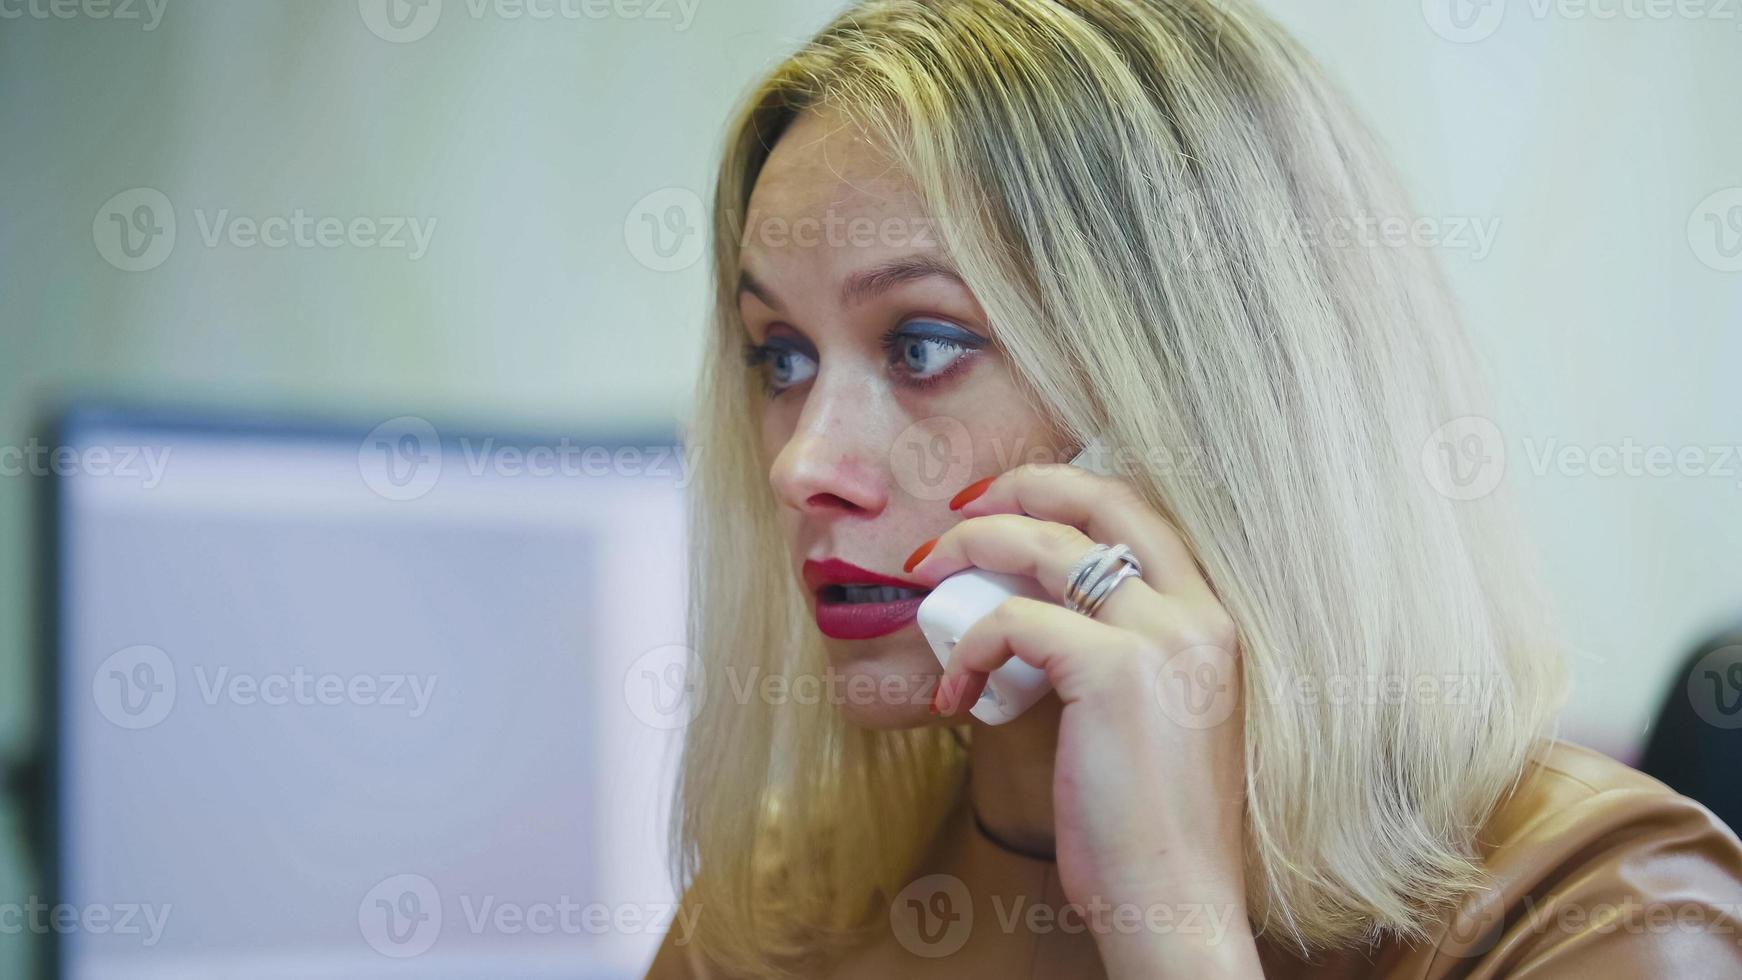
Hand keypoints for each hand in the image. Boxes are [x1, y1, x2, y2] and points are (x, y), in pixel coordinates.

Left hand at [904, 461, 1262, 976]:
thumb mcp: (1151, 718)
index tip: (1005, 507)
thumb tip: (1031, 617)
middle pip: (1101, 496)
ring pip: (1046, 544)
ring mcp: (1161, 636)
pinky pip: (1013, 620)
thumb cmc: (1149, 826)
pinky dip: (969, 644)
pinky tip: (954, 689)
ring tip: (926, 575)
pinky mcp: (1112, 670)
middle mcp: (1197, 614)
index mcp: (1213, 621)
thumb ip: (1114, 655)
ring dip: (972, 548)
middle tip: (959, 513)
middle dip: (1019, 486)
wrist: (1173, 899)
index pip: (1139, 515)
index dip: (1066, 493)